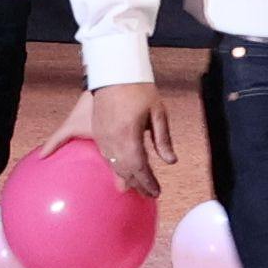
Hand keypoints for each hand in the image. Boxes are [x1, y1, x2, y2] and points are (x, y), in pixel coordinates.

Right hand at [79, 78, 188, 195]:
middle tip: (148, 194)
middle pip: (125, 171)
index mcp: (129, 136)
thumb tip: (170, 161)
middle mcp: (113, 140)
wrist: (113, 72)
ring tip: (135, 187)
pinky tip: (120, 170)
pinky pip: (105, 156)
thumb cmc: (138, 89)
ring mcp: (102, 137)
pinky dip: (114, 166)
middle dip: (137, 184)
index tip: (156, 193)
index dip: (148, 183)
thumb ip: (163, 139)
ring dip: (124, 177)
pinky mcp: (96, 132)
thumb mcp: (158, 112)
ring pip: (113, 165)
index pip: (139, 168)